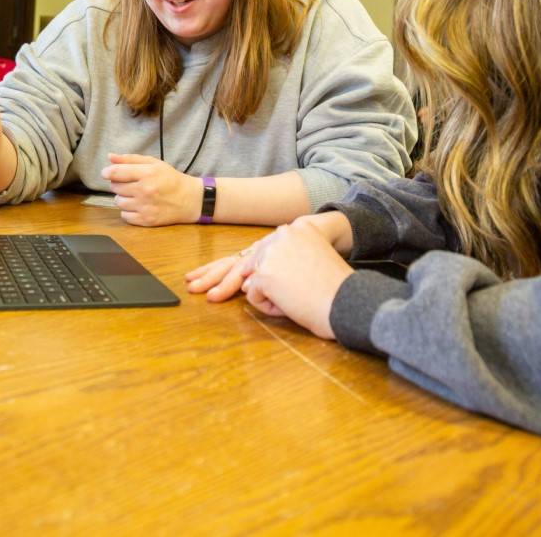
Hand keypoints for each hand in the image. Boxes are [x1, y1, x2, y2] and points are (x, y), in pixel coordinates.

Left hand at [101, 154, 201, 226]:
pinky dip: (128, 211)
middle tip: (130, 183)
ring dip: (123, 198)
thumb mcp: (154, 163)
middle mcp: (144, 191)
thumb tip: (110, 157)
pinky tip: (138, 206)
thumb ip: (130, 159)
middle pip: (115, 187)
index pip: (116, 173)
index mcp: (147, 174)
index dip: (107, 172)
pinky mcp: (146, 220)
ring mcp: (145, 207)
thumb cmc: (170, 179)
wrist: (189, 200)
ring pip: (118, 202)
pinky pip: (124, 216)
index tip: (106, 173)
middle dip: (119, 184)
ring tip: (134, 195)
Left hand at [187, 215, 353, 339]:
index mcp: (291, 232)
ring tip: (203, 294)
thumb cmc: (333, 290)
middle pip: (239, 259)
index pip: (253, 249)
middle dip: (213, 273)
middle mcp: (278, 238)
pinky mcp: (265, 273)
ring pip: (246, 279)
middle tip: (193, 282)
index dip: (230, 262)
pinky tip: (289, 307)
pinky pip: (255, 296)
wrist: (347, 300)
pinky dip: (270, 307)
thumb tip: (252, 282)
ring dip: (240, 292)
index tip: (210, 269)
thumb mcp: (308, 266)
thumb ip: (282, 266)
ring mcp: (269, 254)